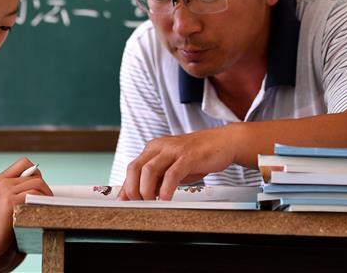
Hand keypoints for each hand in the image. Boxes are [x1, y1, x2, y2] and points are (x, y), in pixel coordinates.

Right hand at [0, 157, 51, 262]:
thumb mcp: (4, 200)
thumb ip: (17, 190)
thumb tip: (40, 185)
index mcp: (1, 179)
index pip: (24, 163)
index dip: (35, 172)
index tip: (38, 186)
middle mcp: (3, 182)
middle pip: (34, 174)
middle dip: (44, 186)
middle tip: (46, 199)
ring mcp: (6, 191)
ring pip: (37, 183)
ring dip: (46, 194)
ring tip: (46, 205)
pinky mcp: (10, 202)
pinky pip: (34, 194)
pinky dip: (42, 201)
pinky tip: (41, 210)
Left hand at [119, 125, 239, 200]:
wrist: (222, 142)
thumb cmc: (197, 157)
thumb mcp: (173, 167)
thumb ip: (157, 179)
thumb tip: (141, 196)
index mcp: (153, 148)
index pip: (132, 167)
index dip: (126, 186)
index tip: (123, 202)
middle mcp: (160, 147)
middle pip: (136, 168)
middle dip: (133, 189)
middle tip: (139, 204)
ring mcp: (173, 150)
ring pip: (149, 170)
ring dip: (146, 190)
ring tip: (151, 202)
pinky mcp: (188, 156)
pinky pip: (172, 173)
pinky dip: (166, 188)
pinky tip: (166, 198)